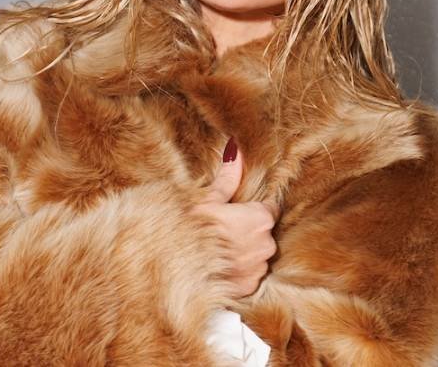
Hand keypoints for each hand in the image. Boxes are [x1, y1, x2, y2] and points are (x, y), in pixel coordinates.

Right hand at [192, 138, 278, 297]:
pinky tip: (215, 264)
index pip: (270, 208)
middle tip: (219, 227)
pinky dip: (235, 269)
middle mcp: (265, 246)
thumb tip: (236, 150)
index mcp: (259, 219)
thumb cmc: (184, 230)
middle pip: (263, 232)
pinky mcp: (246, 289)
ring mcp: (256, 270)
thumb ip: (226, 179)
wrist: (167, 271)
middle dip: (247, 228)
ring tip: (214, 247)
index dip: (253, 206)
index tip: (238, 208)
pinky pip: (248, 274)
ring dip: (242, 250)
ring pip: (256, 254)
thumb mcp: (204, 200)